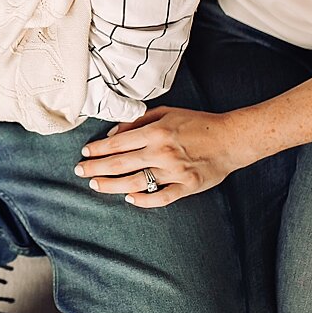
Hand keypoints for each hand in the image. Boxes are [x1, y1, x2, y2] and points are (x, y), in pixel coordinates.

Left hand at [75, 107, 252, 207]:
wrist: (231, 138)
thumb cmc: (198, 123)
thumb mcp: (167, 112)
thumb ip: (139, 121)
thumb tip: (113, 133)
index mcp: (157, 132)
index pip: (118, 143)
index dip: (98, 149)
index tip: (85, 153)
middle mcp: (162, 152)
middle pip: (121, 164)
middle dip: (97, 168)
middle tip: (80, 171)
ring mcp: (174, 171)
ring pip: (135, 182)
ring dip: (111, 185)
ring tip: (95, 185)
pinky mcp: (186, 186)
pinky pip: (160, 198)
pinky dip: (143, 200)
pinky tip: (129, 198)